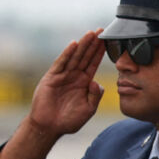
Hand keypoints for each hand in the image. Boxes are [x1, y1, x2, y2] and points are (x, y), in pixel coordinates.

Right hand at [0, 30, 105, 158]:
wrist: (50, 127)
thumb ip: (95, 96)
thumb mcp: (88, 109)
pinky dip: (67, 54)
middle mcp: (74, 76)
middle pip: (85, 56)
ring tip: (91, 33)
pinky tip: (74, 44)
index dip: (100, 52)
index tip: (108, 40)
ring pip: (75, 57)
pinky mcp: (52, 78)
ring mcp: (62, 76)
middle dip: (93, 44)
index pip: (94, 63)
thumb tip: (97, 82)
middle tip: (102, 30)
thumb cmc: (69, 120)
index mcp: (84, 82)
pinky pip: (61, 63)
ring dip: (83, 45)